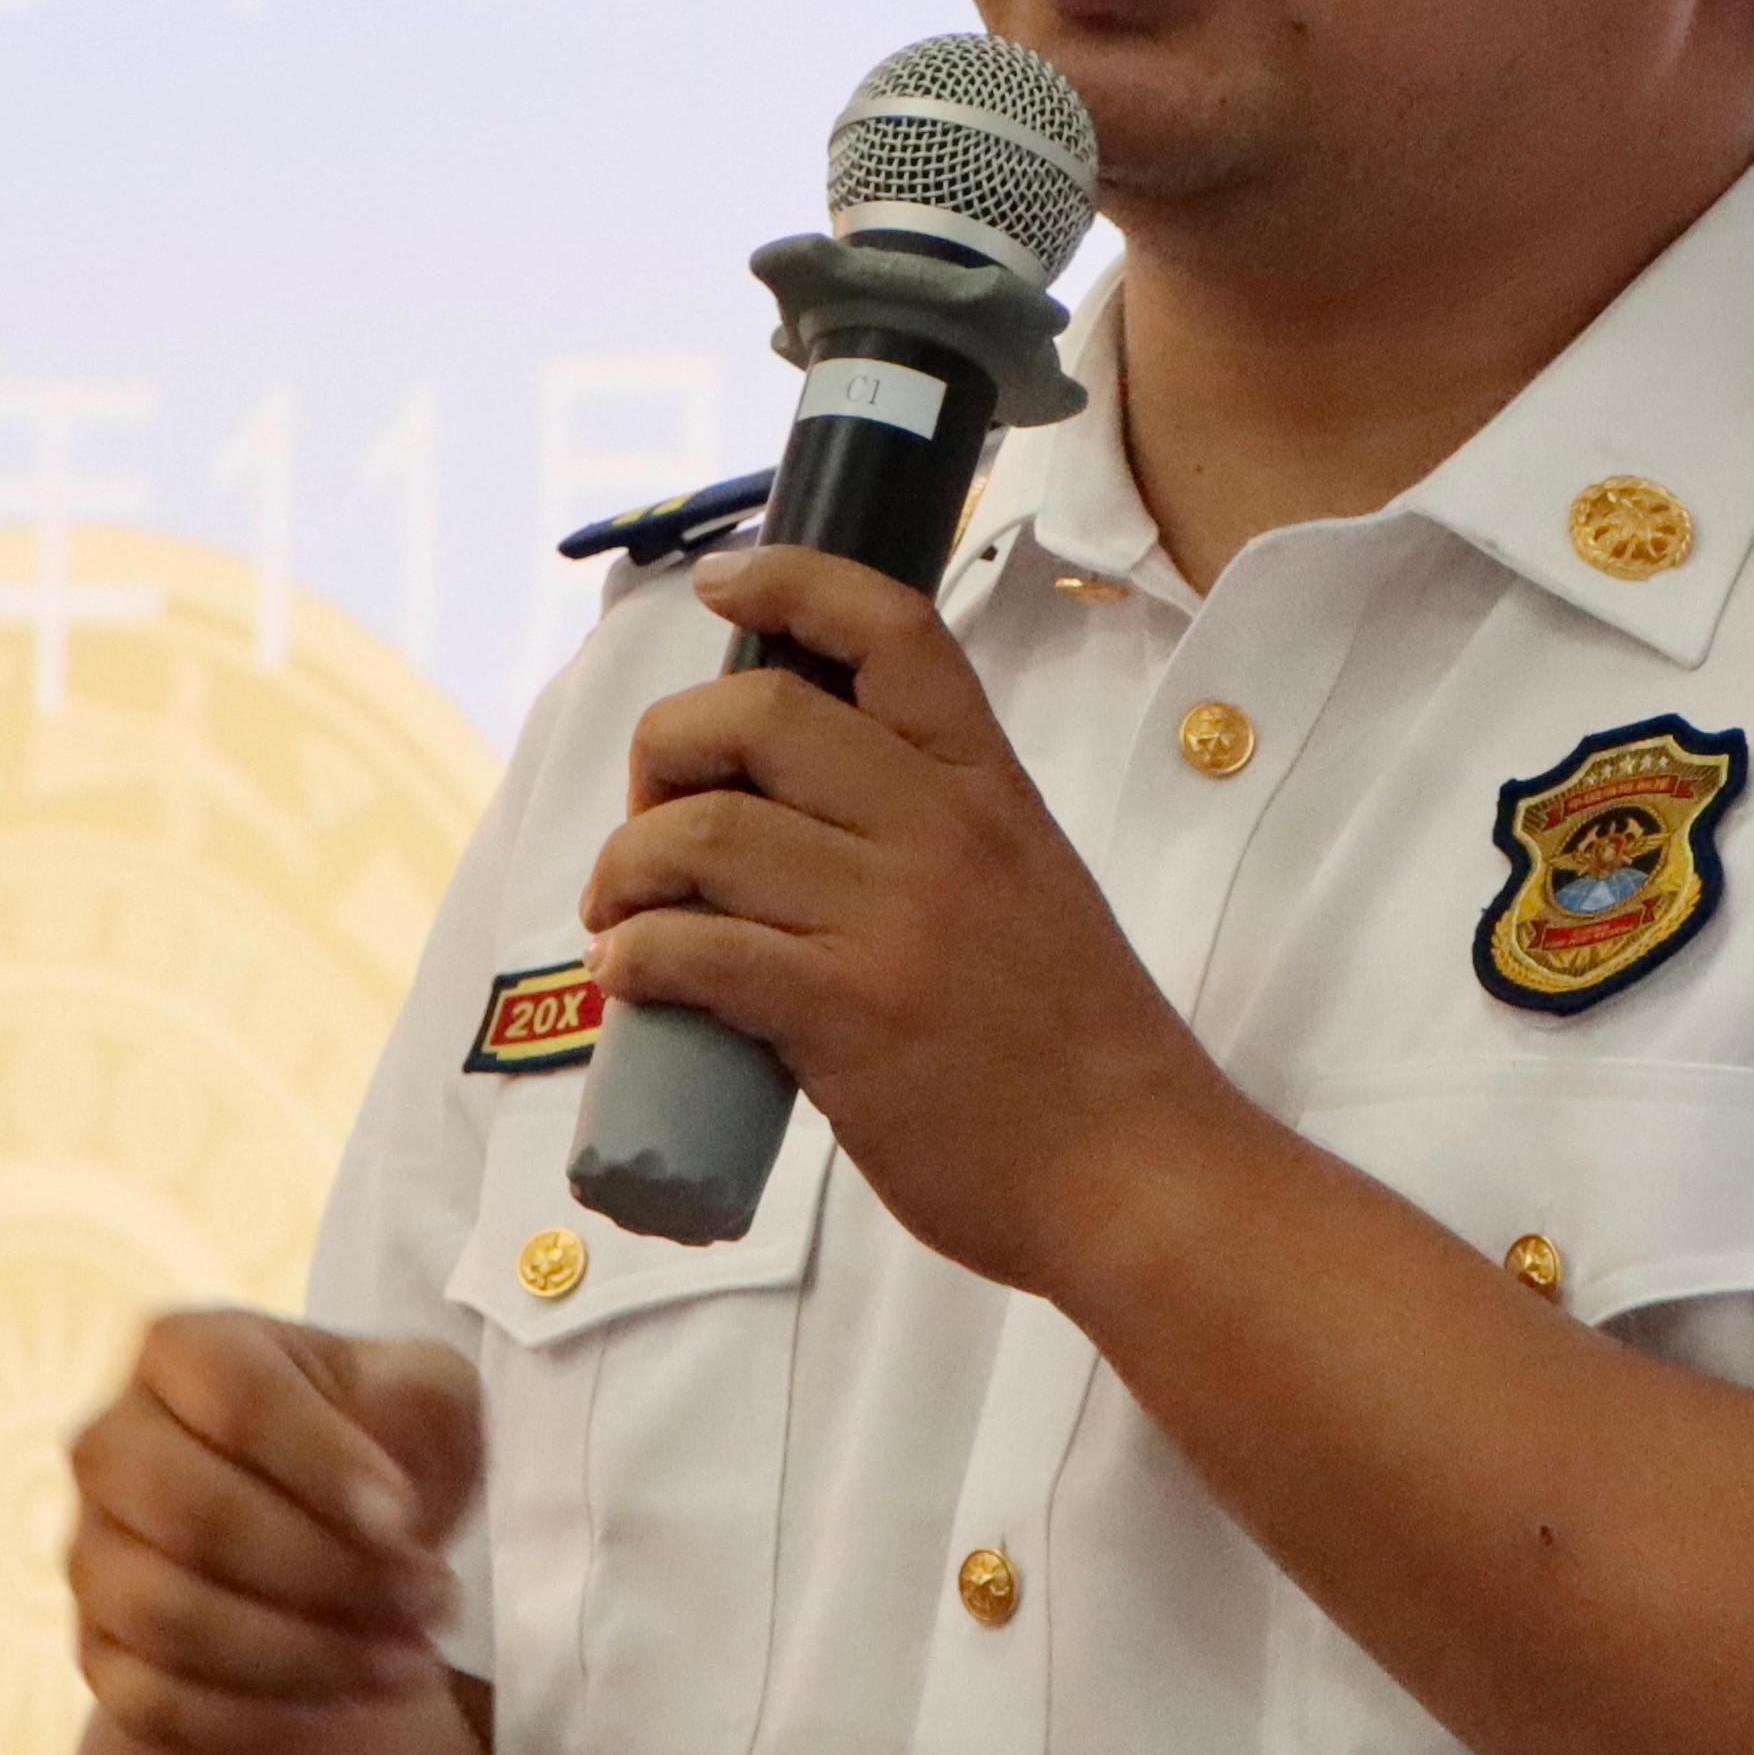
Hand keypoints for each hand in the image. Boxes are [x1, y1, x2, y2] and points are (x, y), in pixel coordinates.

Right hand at [68, 1308, 483, 1754]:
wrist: (338, 1543)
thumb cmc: (383, 1442)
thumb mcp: (426, 1394)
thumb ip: (418, 1404)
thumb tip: (378, 1495)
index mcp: (183, 1348)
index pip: (235, 1394)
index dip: (321, 1461)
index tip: (405, 1519)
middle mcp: (112, 1444)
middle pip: (194, 1515)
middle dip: (329, 1571)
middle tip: (435, 1600)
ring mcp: (92, 1554)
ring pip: (171, 1620)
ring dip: (307, 1653)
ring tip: (414, 1661)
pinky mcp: (99, 1654)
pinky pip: (156, 1703)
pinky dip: (263, 1712)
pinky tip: (351, 1697)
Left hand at [580, 545, 1254, 1294]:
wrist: (1134, 1173)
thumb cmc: (1081, 1047)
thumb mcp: (1033, 888)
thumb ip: (941, 837)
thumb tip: (802, 823)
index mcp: (991, 786)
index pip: (892, 630)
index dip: (790, 581)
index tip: (721, 585)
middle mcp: (940, 829)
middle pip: (756, 716)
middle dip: (665, 749)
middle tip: (648, 819)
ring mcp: (893, 921)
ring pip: (703, 833)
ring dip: (625, 867)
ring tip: (619, 916)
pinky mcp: (847, 1017)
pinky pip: (697, 952)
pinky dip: (634, 956)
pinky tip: (629, 978)